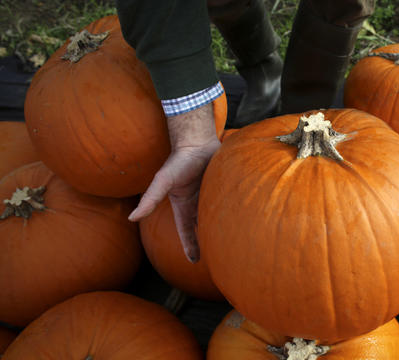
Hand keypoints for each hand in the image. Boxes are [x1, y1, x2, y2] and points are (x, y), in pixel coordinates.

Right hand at [128, 104, 220, 262]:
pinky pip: (229, 204)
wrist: (198, 142)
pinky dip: (234, 212)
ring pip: (217, 217)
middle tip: (218, 258)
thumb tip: (131, 217)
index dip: (190, 246)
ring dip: (222, 228)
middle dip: (207, 241)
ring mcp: (211, 196)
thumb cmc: (179, 161)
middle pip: (203, 227)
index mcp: (183, 206)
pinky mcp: (223, 188)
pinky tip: (243, 221)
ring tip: (232, 243)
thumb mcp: (162, 181)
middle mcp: (197, 203)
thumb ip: (150, 199)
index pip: (186, 231)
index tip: (194, 261)